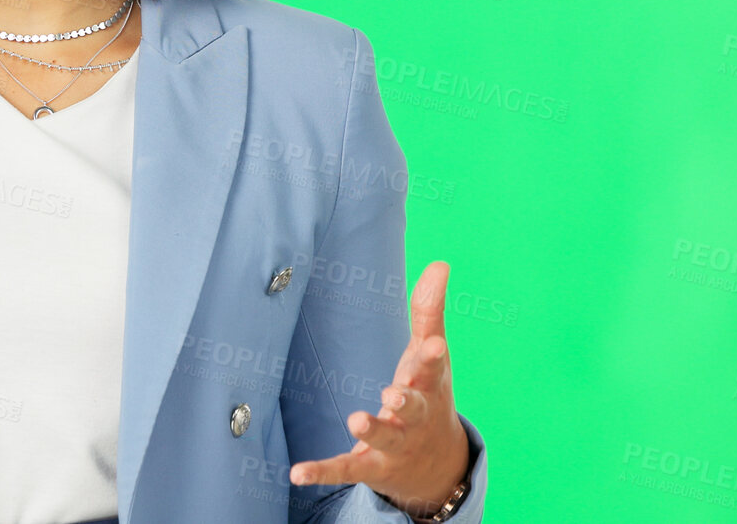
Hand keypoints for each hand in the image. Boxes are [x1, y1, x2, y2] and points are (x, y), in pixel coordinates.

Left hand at [289, 260, 470, 517]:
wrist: (435, 464)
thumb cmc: (427, 395)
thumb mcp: (428, 357)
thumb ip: (428, 311)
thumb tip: (440, 263)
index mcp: (429, 386)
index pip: (433, 369)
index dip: (432, 356)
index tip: (435, 344)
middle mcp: (414, 417)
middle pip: (413, 408)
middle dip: (405, 401)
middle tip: (393, 393)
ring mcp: (393, 444)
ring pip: (384, 438)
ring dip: (372, 430)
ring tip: (357, 420)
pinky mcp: (369, 466)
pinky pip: (345, 469)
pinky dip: (322, 471)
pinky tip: (296, 473)